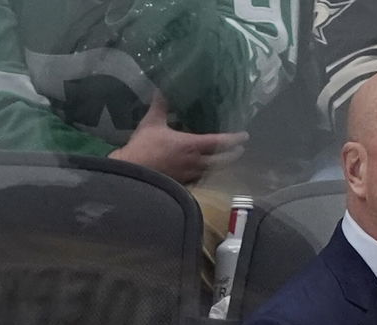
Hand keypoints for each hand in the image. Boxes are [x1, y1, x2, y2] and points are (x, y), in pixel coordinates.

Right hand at [109, 91, 248, 183]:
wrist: (133, 173)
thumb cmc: (143, 147)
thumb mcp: (152, 122)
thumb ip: (160, 105)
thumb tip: (163, 88)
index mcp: (192, 145)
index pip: (220, 142)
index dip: (234, 139)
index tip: (244, 136)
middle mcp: (196, 162)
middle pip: (222, 160)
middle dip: (233, 155)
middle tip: (239, 149)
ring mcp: (190, 175)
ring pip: (213, 171)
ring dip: (222, 165)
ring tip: (225, 160)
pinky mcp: (183, 183)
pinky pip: (201, 179)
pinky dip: (207, 174)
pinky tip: (206, 172)